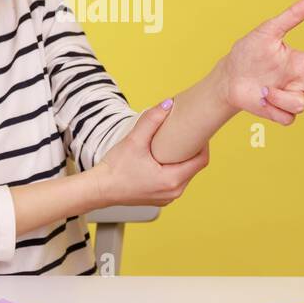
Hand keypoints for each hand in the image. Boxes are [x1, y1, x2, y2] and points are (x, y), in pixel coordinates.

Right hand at [91, 102, 209, 207]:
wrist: (100, 189)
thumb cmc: (115, 168)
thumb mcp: (134, 140)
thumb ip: (151, 120)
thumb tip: (168, 104)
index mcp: (172, 180)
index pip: (201, 161)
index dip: (204, 144)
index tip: (199, 130)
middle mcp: (174, 192)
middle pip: (194, 168)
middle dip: (193, 150)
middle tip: (188, 133)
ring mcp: (167, 197)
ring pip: (185, 175)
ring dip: (184, 160)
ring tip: (177, 144)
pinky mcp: (160, 198)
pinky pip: (176, 182)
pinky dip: (174, 169)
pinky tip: (166, 158)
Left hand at [217, 0, 303, 125]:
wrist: (228, 78)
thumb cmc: (248, 52)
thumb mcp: (267, 32)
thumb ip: (291, 16)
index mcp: (302, 62)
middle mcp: (301, 81)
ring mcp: (292, 98)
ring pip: (300, 104)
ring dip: (279, 97)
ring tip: (263, 89)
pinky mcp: (281, 113)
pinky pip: (286, 117)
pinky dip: (272, 108)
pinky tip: (262, 100)